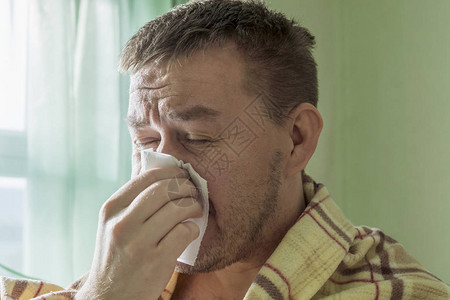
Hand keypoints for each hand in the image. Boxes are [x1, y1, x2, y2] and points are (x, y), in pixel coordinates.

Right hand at [75, 167, 201, 299]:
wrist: (109, 297)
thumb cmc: (117, 256)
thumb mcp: (113, 224)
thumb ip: (133, 201)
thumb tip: (164, 176)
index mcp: (112, 208)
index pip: (148, 176)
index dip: (172, 172)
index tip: (183, 175)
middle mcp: (122, 223)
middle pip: (165, 189)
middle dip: (187, 187)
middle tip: (194, 192)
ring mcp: (138, 242)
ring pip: (177, 209)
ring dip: (194, 206)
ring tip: (196, 210)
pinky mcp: (156, 261)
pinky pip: (184, 232)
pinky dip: (193, 228)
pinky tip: (190, 231)